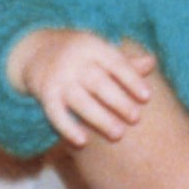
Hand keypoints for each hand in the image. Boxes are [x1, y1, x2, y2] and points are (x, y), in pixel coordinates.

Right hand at [7, 28, 157, 148]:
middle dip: (118, 101)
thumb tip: (151, 62)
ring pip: (80, 101)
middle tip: (136, 118)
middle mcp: (74, 62)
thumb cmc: (80, 54)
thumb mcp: (99, 51)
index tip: (147, 97)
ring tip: (118, 134)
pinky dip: (68, 128)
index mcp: (92, 47)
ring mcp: (58, 78)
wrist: (37, 51)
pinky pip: (56, 114)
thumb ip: (124, 61)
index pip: (115, 63)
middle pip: (99, 83)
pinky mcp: (45, 95)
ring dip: (99, 118)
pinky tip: (83, 142)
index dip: (132, 79)